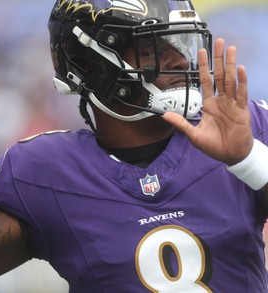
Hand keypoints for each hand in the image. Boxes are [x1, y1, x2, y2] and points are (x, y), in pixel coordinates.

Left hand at [163, 39, 252, 165]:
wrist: (231, 155)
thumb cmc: (214, 145)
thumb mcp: (193, 134)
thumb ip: (181, 123)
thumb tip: (164, 115)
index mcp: (209, 104)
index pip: (205, 81)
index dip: (203, 66)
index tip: (201, 51)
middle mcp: (221, 101)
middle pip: (219, 75)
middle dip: (217, 59)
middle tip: (218, 41)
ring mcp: (232, 104)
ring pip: (230, 80)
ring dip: (230, 64)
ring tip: (229, 49)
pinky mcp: (241, 110)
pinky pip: (241, 93)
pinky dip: (241, 81)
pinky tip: (239, 68)